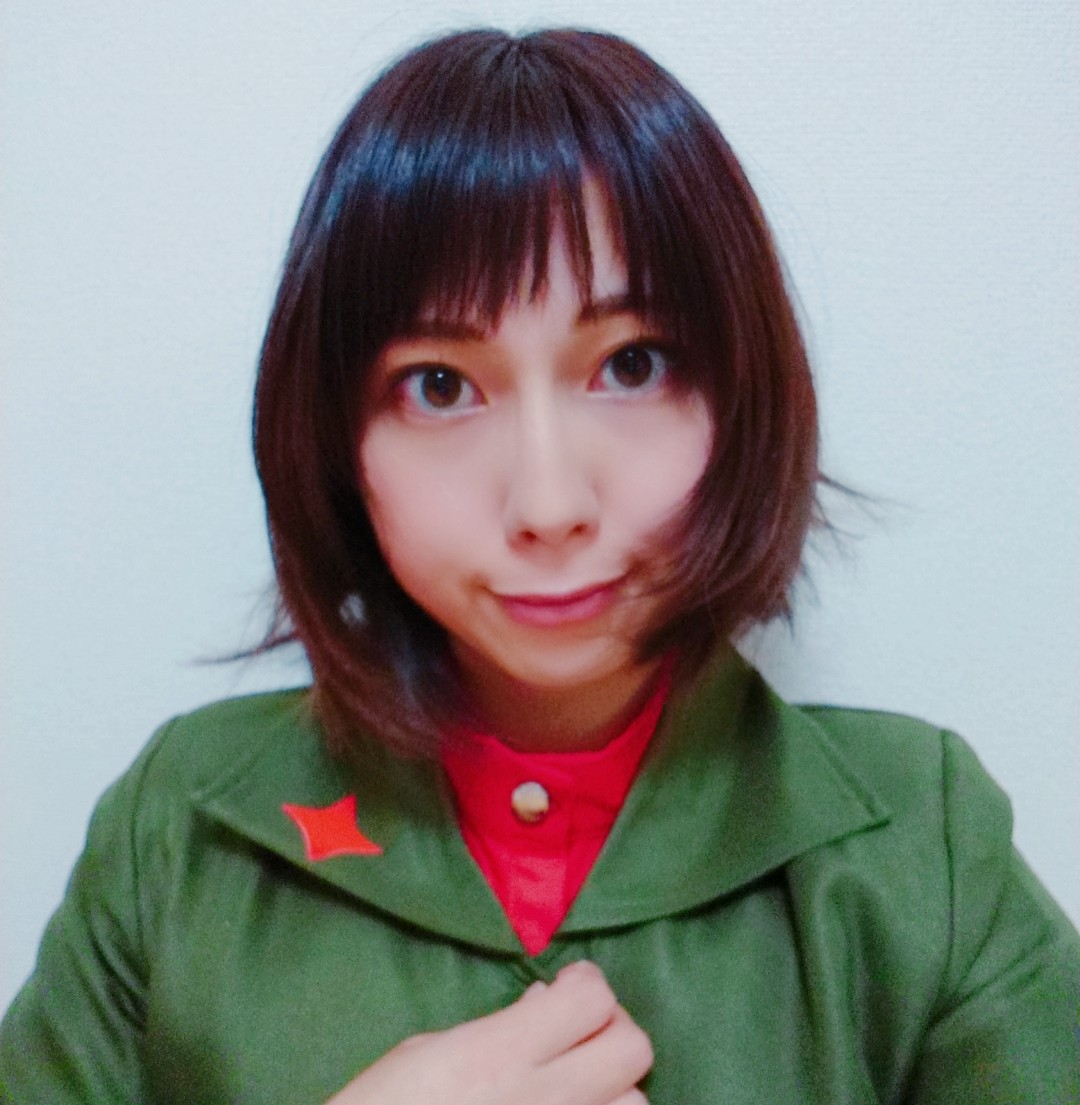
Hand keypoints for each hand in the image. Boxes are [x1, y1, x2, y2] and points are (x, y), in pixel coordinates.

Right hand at [326, 960, 651, 1104]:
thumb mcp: (427, 1051)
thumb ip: (500, 1027)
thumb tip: (546, 1004)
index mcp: (502, 1054)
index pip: (593, 1000)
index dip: (587, 983)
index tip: (565, 984)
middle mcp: (546, 1099)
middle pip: (634, 1048)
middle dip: (612, 1026)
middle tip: (578, 1030)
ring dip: (614, 1088)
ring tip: (577, 1082)